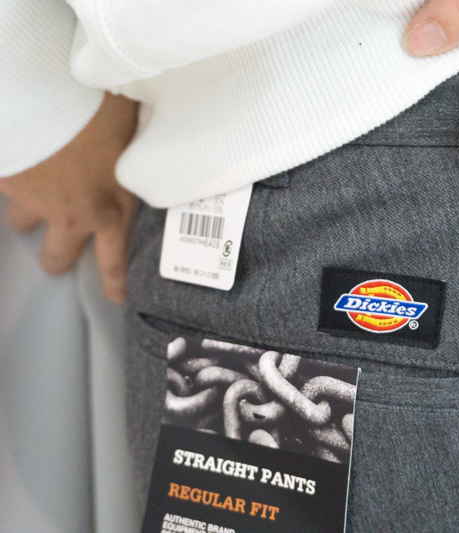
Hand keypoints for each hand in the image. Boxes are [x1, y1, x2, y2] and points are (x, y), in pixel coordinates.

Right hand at [0, 93, 138, 303]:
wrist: (46, 92)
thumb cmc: (103, 109)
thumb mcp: (137, 133)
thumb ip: (138, 153)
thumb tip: (159, 143)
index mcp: (111, 208)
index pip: (114, 261)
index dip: (114, 283)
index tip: (115, 299)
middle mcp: (69, 214)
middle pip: (56, 257)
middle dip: (57, 257)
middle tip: (58, 251)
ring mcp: (30, 199)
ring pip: (20, 222)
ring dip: (27, 210)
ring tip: (36, 189)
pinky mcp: (3, 178)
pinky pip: (2, 185)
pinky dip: (9, 174)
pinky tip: (16, 159)